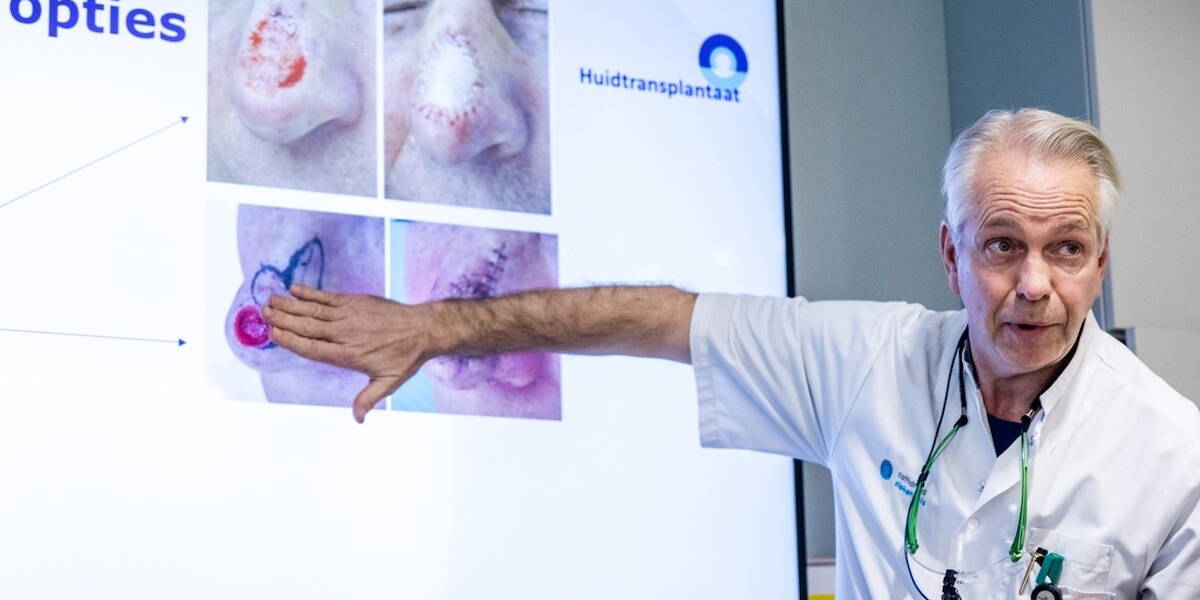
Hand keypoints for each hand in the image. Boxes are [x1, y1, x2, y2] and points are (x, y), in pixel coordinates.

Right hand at [263, 284, 434, 422]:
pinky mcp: (356, 301)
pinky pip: (328, 297)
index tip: (273, 333)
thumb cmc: (406, 357)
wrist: (424, 328)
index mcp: (349, 354)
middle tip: (262, 314)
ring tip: (270, 301)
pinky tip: (294, 289)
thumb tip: (358, 419)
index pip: (313, 348)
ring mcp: (350, 314)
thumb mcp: (389, 382)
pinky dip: (310, 293)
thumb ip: (369, 399)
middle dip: (284, 320)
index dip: (291, 340)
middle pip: (308, 327)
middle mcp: (346, 333)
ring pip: (314, 310)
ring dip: (290, 305)